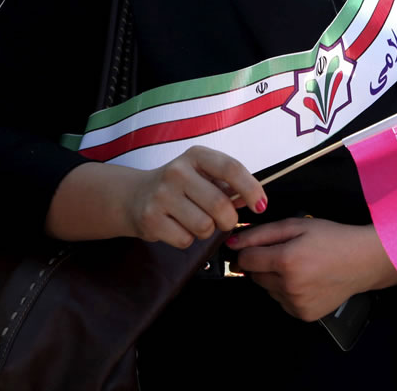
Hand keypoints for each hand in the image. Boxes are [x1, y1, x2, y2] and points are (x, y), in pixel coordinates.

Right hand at [121, 145, 265, 248]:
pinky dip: (188, 239)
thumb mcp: (203, 175)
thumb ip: (229, 185)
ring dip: (207, 230)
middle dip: (229, 219)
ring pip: (204, 226)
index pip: (231, 168)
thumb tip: (256, 201)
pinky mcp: (150, 219)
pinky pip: (186, 240)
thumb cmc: (180, 186)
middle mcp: (177, 171)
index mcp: (196, 155)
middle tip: (224, 220)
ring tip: (195, 220)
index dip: (251, 189)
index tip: (261, 206)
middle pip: (220, 205)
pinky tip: (178, 226)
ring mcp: (161, 195)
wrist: (135, 196)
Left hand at [228, 218, 396, 321]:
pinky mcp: (303, 314)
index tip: (253, 246)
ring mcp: (296, 303)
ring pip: (267, 290)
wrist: (362, 261)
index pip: (245, 260)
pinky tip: (305, 279)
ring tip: (300, 265)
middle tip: (285, 252)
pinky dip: (287, 291)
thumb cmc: (333, 239)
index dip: (246, 250)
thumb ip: (261, 233)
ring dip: (275, 278)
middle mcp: (289, 286)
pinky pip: (281, 302)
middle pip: (254, 276)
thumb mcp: (297, 225)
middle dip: (263, 263)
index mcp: (286, 260)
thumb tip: (233, 242)